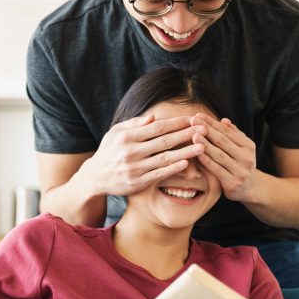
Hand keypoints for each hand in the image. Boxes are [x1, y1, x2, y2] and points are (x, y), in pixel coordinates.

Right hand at [80, 114, 206, 195]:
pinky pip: (159, 174)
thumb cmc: (110, 151)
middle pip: (164, 141)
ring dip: (185, 152)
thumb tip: (153, 116)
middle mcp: (131, 151)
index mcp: (127, 136)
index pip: (157, 127)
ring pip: (164, 158)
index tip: (192, 119)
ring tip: (202, 147)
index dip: (176, 123)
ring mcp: (135, 168)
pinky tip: (187, 163)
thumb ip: (134, 124)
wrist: (95, 177)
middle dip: (186, 134)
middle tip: (204, 130)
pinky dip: (173, 169)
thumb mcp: (115, 133)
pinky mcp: (137, 182)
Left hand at [189, 114, 257, 201]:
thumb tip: (224, 120)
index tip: (198, 115)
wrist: (250, 188)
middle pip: (223, 141)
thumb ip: (233, 135)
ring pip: (219, 155)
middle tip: (193, 121)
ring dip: (205, 144)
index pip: (228, 131)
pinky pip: (216, 169)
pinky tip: (196, 153)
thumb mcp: (241, 148)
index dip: (212, 123)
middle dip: (207, 130)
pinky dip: (206, 160)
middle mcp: (247, 158)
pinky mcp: (233, 183)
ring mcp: (241, 171)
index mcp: (249, 146)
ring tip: (193, 134)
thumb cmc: (240, 164)